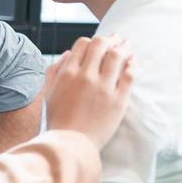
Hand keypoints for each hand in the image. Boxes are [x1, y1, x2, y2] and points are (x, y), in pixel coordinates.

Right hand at [43, 35, 135, 149]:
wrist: (70, 144)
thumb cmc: (57, 120)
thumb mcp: (49, 92)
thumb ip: (55, 70)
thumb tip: (68, 53)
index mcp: (67, 73)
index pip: (82, 44)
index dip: (91, 41)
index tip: (99, 43)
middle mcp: (85, 76)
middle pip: (101, 45)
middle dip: (110, 39)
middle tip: (117, 39)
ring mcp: (103, 88)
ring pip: (117, 56)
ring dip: (124, 47)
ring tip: (127, 46)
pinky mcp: (118, 100)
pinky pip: (129, 75)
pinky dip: (132, 65)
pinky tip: (132, 62)